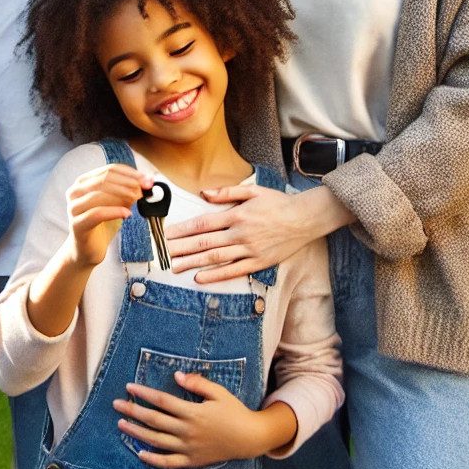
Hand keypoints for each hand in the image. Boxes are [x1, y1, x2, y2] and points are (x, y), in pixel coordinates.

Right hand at [66, 164, 152, 267]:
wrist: (88, 250)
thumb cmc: (103, 224)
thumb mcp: (118, 203)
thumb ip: (129, 190)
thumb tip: (149, 181)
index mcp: (84, 181)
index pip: (110, 169)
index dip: (131, 173)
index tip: (148, 180)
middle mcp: (75, 191)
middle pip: (105, 179)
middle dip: (128, 183)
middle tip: (144, 190)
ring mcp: (74, 207)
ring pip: (99, 194)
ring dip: (122, 196)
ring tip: (137, 201)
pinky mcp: (76, 224)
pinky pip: (97, 213)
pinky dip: (114, 211)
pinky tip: (127, 214)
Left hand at [113, 371, 296, 466]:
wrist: (248, 438)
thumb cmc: (233, 411)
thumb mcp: (218, 392)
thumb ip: (197, 383)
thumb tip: (176, 375)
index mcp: (193, 412)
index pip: (162, 401)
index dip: (144, 394)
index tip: (130, 387)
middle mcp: (187, 431)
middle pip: (154, 420)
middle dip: (133, 411)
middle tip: (116, 404)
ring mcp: (188, 448)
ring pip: (156, 441)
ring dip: (137, 432)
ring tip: (121, 423)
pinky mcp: (191, 460)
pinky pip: (168, 463)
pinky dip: (152, 460)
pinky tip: (140, 453)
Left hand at [165, 184, 343, 283]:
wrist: (304, 219)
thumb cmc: (278, 203)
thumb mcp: (253, 190)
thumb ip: (227, 192)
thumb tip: (204, 193)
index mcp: (237, 214)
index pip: (203, 224)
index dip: (184, 229)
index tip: (169, 233)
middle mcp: (240, 234)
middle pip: (205, 243)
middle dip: (182, 248)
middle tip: (165, 253)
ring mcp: (249, 250)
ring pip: (216, 258)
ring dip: (193, 263)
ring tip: (176, 267)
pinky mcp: (258, 262)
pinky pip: (233, 271)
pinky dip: (215, 276)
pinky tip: (200, 278)